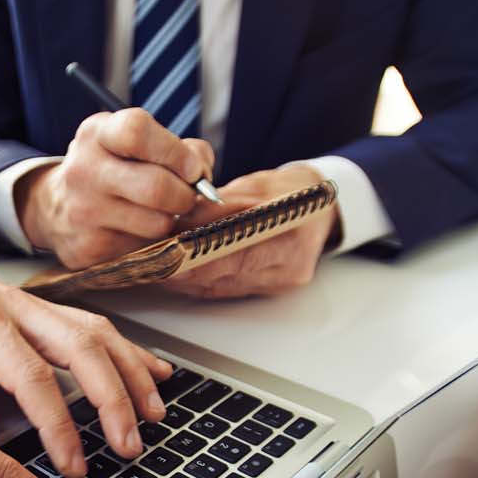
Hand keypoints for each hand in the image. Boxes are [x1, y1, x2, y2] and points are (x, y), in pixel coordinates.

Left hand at [0, 255, 172, 473]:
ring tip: (153, 418)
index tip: (71, 462)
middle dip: (112, 400)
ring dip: (132, 377)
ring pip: (100, 335)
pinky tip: (158, 374)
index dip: (56, 421)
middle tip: (127, 446)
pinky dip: (133, 352)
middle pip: (81, 349)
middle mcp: (20, 309)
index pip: (29, 374)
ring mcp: (43, 307)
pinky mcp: (55, 310)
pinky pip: (102, 327)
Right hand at [17, 107, 215, 267]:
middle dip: (185, 195)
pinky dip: (151, 242)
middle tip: (186, 197)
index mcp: (97, 134)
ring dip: (170, 221)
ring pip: (156, 224)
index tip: (194, 169)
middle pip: (155, 187)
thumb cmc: (113, 169)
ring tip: (158, 213)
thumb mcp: (136, 144)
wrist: (55, 208)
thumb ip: (180, 150)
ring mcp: (83, 212)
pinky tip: (137, 231)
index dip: (175, 152)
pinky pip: (143, 250)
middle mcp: (84, 171)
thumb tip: (203, 179)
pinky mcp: (88, 249)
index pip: (136, 132)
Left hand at [160, 164, 338, 299]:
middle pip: (229, 273)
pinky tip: (180, 277)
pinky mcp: (272, 289)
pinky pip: (230, 291)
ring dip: (190, 280)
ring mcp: (282, 280)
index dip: (201, 254)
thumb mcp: (258, 186)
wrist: (321, 210)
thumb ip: (221, 203)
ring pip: (225, 287)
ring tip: (159, 269)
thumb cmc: (291, 192)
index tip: (171, 252)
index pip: (239, 249)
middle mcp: (290, 263)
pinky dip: (203, 284)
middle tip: (156, 264)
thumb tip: (184, 218)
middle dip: (187, 270)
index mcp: (292, 230)